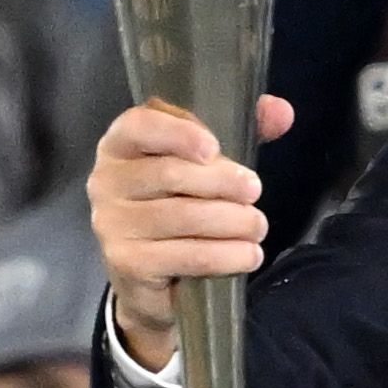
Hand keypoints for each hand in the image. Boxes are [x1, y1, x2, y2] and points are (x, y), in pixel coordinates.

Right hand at [89, 97, 283, 304]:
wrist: (149, 277)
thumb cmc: (178, 205)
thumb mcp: (205, 163)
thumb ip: (242, 130)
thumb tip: (280, 111)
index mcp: (121, 145)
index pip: (139, 126)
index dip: (178, 133)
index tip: (214, 148)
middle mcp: (107, 181)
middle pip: (169, 173)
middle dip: (222, 182)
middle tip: (255, 191)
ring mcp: (113, 224)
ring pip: (183, 216)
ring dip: (232, 221)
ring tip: (258, 226)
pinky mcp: (128, 263)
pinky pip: (187, 255)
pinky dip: (226, 255)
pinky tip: (249, 255)